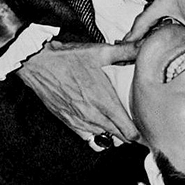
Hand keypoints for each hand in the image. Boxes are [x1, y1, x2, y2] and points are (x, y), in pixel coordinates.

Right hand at [16, 40, 140, 144]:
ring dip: (113, 135)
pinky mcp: (67, 121)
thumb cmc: (67, 58)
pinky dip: (96, 134)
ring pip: (102, 138)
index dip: (139, 134)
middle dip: (129, 135)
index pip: (127, 129)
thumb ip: (125, 51)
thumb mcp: (99, 51)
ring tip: (121, 127)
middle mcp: (92, 115)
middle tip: (138, 131)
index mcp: (103, 100)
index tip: (146, 133)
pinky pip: (86, 137)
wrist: (38, 63)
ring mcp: (78, 121)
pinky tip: (100, 125)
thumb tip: (144, 46)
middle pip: (117, 136)